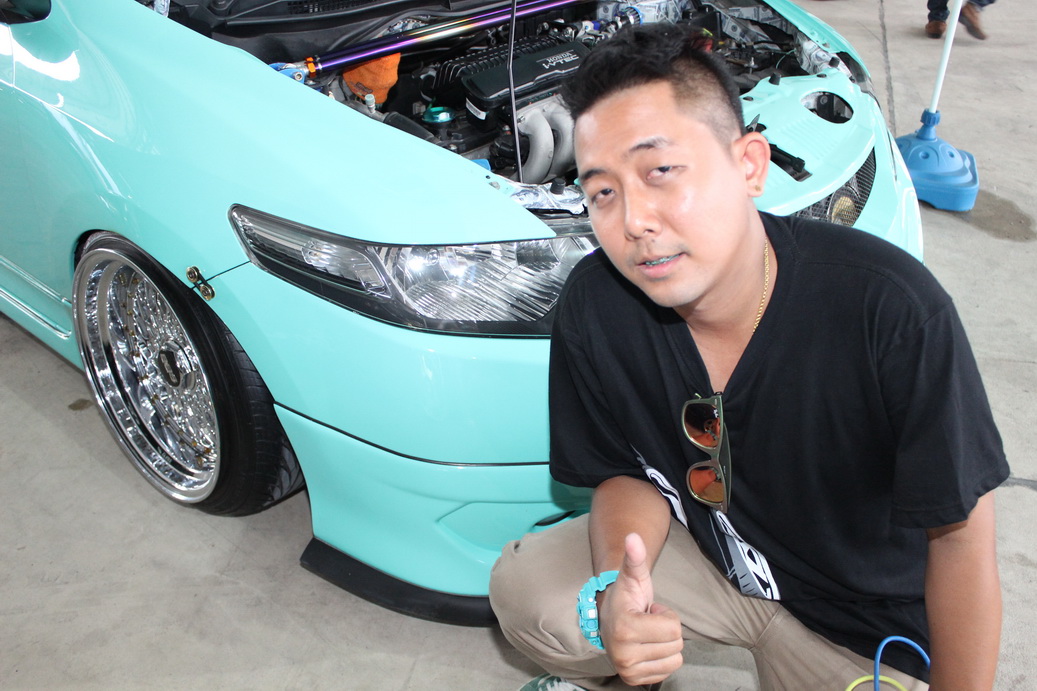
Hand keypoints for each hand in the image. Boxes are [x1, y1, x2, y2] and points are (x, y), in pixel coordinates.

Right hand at [599, 533, 683, 685]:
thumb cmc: (626, 596)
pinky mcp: (633, 679)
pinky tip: (646, 646)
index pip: (674, 628)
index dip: (665, 615)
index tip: (648, 611)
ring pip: (674, 659)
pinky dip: (662, 659)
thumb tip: (633, 536)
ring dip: (665, 644)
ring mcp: (627, 669)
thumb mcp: (633, 576)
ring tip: (647, 634)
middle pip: (676, 644)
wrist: (610, 618)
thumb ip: (635, 557)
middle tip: (647, 623)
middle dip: (666, 630)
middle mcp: (623, 653)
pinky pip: (668, 672)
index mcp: (625, 628)